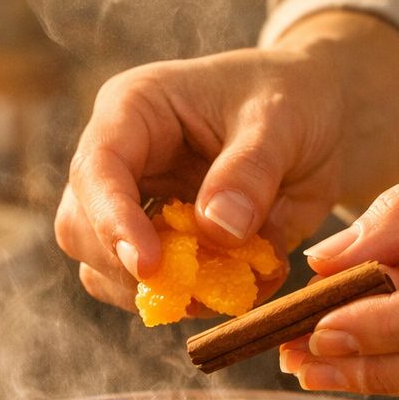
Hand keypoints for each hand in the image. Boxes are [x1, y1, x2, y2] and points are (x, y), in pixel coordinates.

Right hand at [56, 11, 398, 313]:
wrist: (319, 119)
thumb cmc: (294, 98)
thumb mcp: (281, 120)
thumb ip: (250, 172)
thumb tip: (217, 231)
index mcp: (133, 110)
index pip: (96, 170)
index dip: (112, 221)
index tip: (149, 266)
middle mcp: (121, 162)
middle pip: (79, 228)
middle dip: (127, 266)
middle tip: (191, 287)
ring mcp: (135, 208)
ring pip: (103, 270)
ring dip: (158, 292)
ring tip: (223, 284)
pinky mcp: (161, 247)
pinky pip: (152, 291)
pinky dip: (192, 301)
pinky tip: (237, 284)